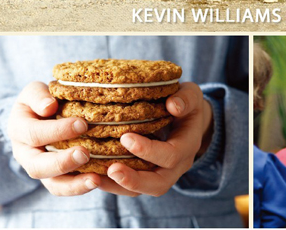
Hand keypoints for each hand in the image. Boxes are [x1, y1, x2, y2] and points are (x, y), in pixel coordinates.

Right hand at [7, 81, 101, 195]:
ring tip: (95, 179)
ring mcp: (40, 169)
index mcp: (18, 130)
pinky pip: (66, 188)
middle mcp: (25, 154)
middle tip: (85, 154)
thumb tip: (49, 107)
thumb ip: (38, 96)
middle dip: (62, 162)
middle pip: (38, 167)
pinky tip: (99, 181)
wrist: (43, 113)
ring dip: (73, 184)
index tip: (82, 123)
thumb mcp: (34, 91)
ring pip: (52, 185)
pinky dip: (81, 187)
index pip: (34, 134)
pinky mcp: (55, 178)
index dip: (57, 131)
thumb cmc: (41, 99)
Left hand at [103, 82, 213, 196]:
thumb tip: (173, 105)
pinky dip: (113, 185)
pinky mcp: (148, 174)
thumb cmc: (186, 103)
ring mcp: (162, 173)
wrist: (189, 119)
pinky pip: (132, 187)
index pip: (170, 155)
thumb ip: (186, 99)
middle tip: (112, 169)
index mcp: (187, 145)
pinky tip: (93, 176)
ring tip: (96, 178)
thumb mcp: (191, 95)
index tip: (125, 137)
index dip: (149, 150)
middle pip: (158, 183)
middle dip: (134, 180)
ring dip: (120, 187)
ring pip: (143, 190)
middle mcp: (177, 166)